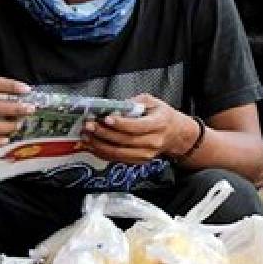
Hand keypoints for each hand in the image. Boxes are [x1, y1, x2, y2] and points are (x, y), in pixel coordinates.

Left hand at [81, 94, 197, 164]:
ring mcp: (146, 154)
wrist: (175, 134)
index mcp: (159, 123)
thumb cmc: (162, 116)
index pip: (137, 126)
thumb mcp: (152, 102)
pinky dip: (103, 153)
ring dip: (100, 145)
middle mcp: (153, 141)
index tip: (106, 118)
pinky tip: (93, 146)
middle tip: (90, 126)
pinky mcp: (139, 161)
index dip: (120, 123)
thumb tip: (115, 107)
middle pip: (125, 140)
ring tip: (87, 137)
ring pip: (119, 153)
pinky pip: (118, 159)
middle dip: (104, 133)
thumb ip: (134, 102)